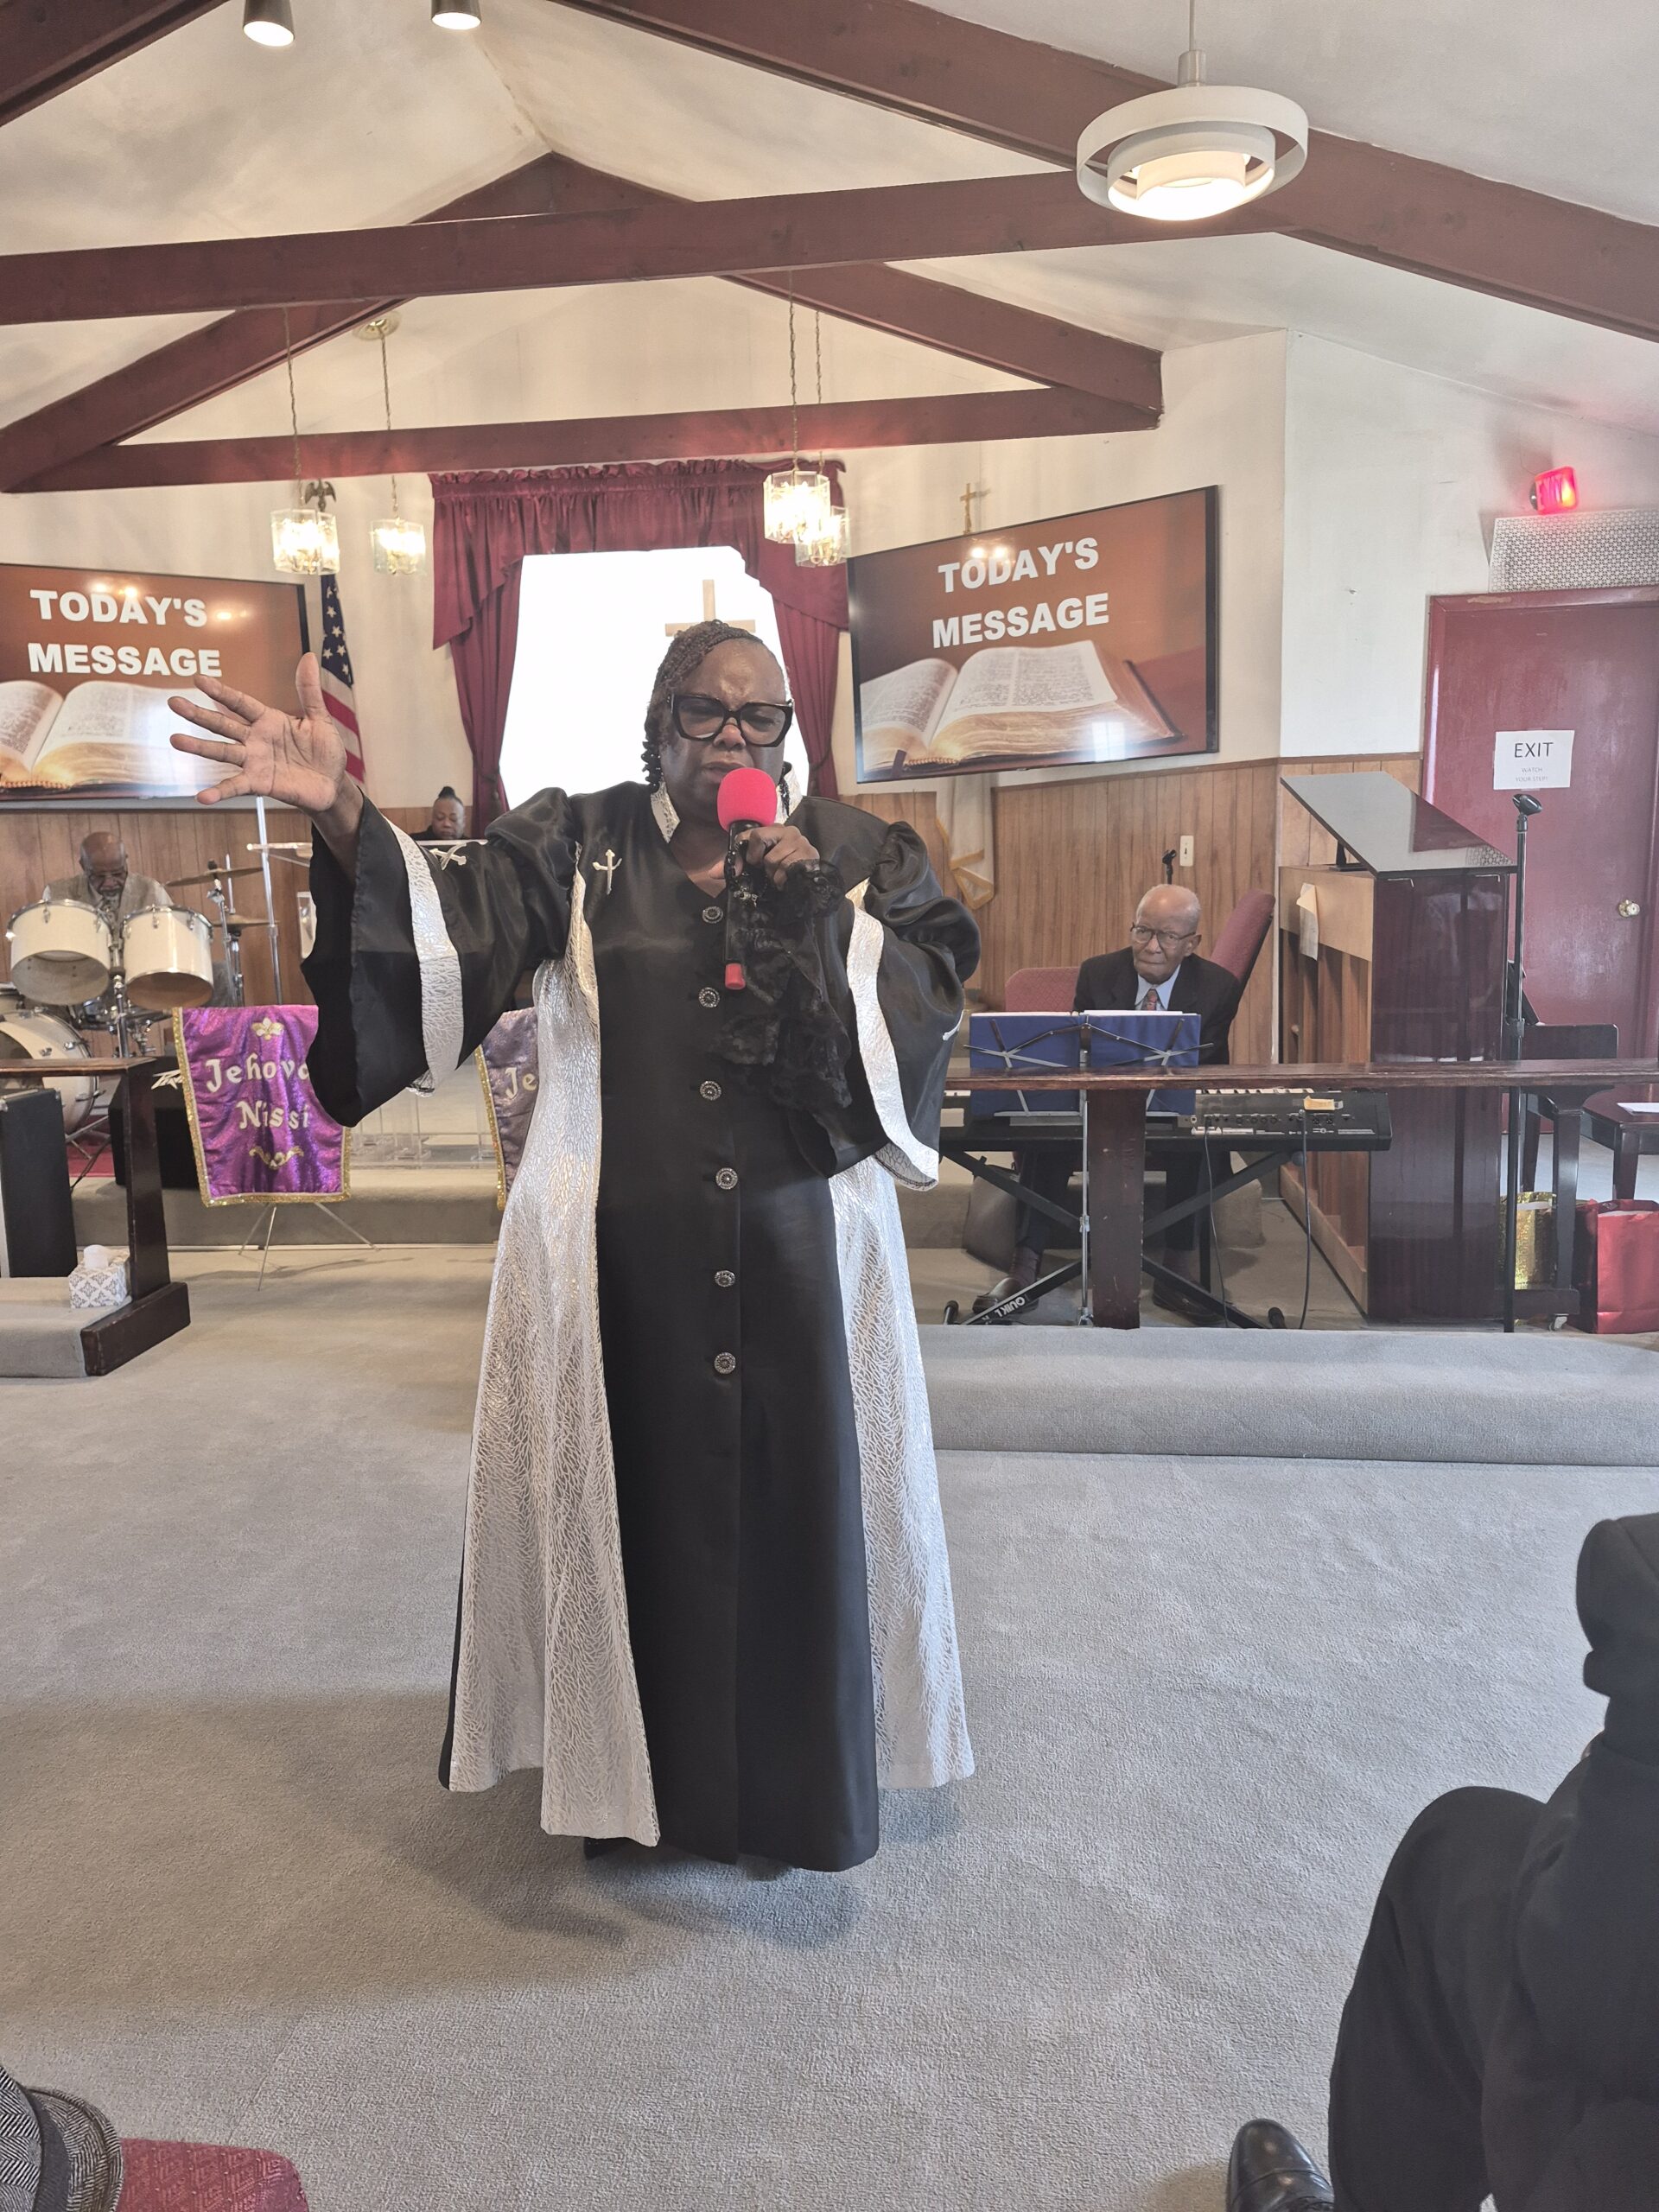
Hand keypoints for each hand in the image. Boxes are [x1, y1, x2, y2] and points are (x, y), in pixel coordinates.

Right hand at [169, 653, 350, 819]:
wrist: (333, 784)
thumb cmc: (324, 750)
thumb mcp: (319, 718)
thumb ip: (309, 691)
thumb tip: (310, 656)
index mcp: (267, 720)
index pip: (239, 702)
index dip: (221, 691)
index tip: (198, 679)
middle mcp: (255, 739)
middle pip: (222, 724)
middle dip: (198, 714)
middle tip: (173, 702)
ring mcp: (254, 761)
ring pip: (222, 752)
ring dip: (199, 747)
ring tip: (175, 740)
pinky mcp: (259, 783)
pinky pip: (236, 786)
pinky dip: (219, 792)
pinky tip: (202, 797)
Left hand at [742, 822, 819, 888]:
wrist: (808, 885)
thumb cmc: (783, 871)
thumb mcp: (760, 865)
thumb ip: (740, 864)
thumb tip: (719, 872)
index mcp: (774, 829)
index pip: (750, 833)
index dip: (743, 852)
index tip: (742, 868)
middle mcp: (788, 830)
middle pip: (758, 836)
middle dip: (757, 858)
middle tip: (764, 869)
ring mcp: (799, 840)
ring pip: (771, 858)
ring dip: (772, 873)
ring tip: (779, 875)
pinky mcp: (808, 853)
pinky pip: (785, 867)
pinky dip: (781, 879)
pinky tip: (787, 879)